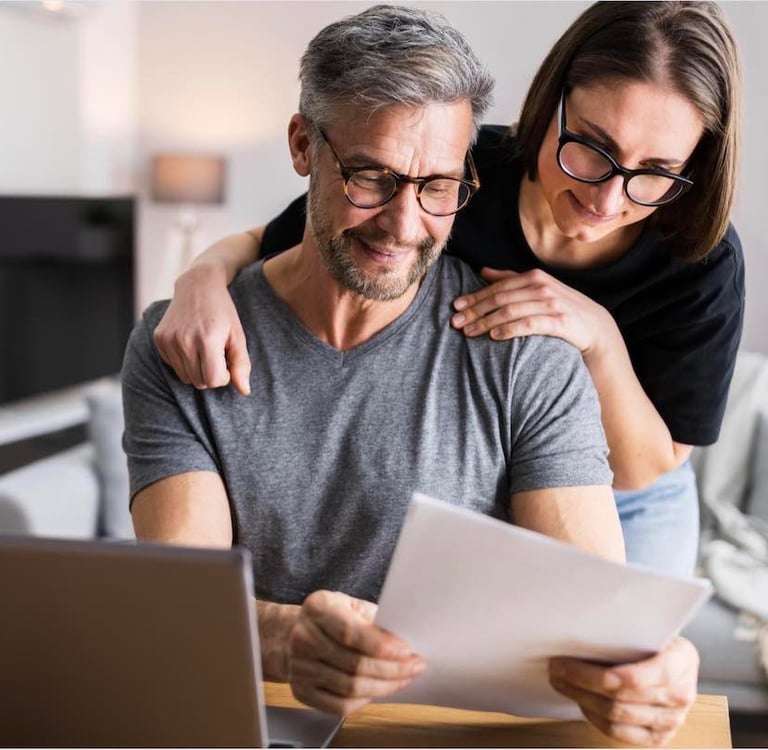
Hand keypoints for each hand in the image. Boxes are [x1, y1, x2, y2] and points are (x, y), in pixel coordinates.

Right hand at [153, 264, 251, 394]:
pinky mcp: (159, 339)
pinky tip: (191, 343)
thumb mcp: (238, 336)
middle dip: (211, 374)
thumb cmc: (223, 312)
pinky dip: (184, 361)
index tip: (227, 362)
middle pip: (199, 382)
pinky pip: (173, 366)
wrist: (198, 285)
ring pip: (186, 377)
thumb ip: (242, 365)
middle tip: (217, 355)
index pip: (213, 380)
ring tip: (204, 350)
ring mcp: (169, 340)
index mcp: (207, 340)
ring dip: (197, 370)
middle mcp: (184, 341)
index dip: (224, 376)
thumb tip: (245, 391)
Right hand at [287, 590, 425, 714]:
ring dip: (384, 686)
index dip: (380, 646)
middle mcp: (304, 637)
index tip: (406, 651)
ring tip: (403, 679)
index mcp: (318, 608)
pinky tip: (379, 690)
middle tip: (414, 666)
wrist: (293, 632)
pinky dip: (364, 701)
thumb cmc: (331, 616)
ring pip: (350, 688)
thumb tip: (402, 640)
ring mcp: (299, 667)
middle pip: (354, 664)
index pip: (350, 632)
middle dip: (392, 669)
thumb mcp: (351, 604)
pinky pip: (339, 706)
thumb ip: (373, 619)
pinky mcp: (301, 691)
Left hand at [451, 267, 618, 358]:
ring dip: (486, 322)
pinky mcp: (558, 322)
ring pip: (510, 311)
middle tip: (455, 322)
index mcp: (534, 277)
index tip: (455, 307)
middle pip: (500, 298)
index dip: (474, 296)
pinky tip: (493, 336)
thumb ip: (510, 279)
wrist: (596, 328)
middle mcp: (541, 287)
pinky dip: (509, 329)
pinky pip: (528, 325)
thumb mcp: (538, 289)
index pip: (497, 287)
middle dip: (474, 310)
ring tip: (468, 332)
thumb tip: (482, 270)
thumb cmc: (561, 308)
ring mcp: (551, 304)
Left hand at [549, 636, 699, 745]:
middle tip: (556, 669)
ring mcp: (671, 720)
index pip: (632, 678)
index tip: (563, 663)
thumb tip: (579, 630)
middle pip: (618, 699)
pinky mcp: (659, 736)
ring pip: (615, 718)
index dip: (591, 674)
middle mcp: (680, 695)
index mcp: (681, 662)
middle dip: (579, 684)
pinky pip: (619, 734)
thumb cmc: (658, 638)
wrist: (680, 660)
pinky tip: (581, 701)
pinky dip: (594, 718)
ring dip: (581, 699)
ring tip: (561, 682)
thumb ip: (625, 631)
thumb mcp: (650, 625)